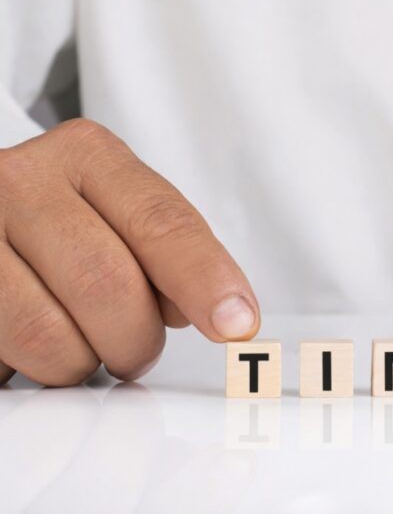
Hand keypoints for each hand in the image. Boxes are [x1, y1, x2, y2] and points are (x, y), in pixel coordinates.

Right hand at [0, 119, 258, 385]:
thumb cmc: (64, 221)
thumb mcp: (119, 213)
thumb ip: (169, 252)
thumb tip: (219, 312)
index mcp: (85, 155)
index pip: (161, 222)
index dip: (204, 279)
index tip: (237, 322)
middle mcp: (20, 182)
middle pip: (108, 284)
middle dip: (136, 338)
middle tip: (136, 349)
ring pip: (49, 335)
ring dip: (81, 363)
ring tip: (82, 347)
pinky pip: (4, 354)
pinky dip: (32, 369)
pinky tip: (34, 347)